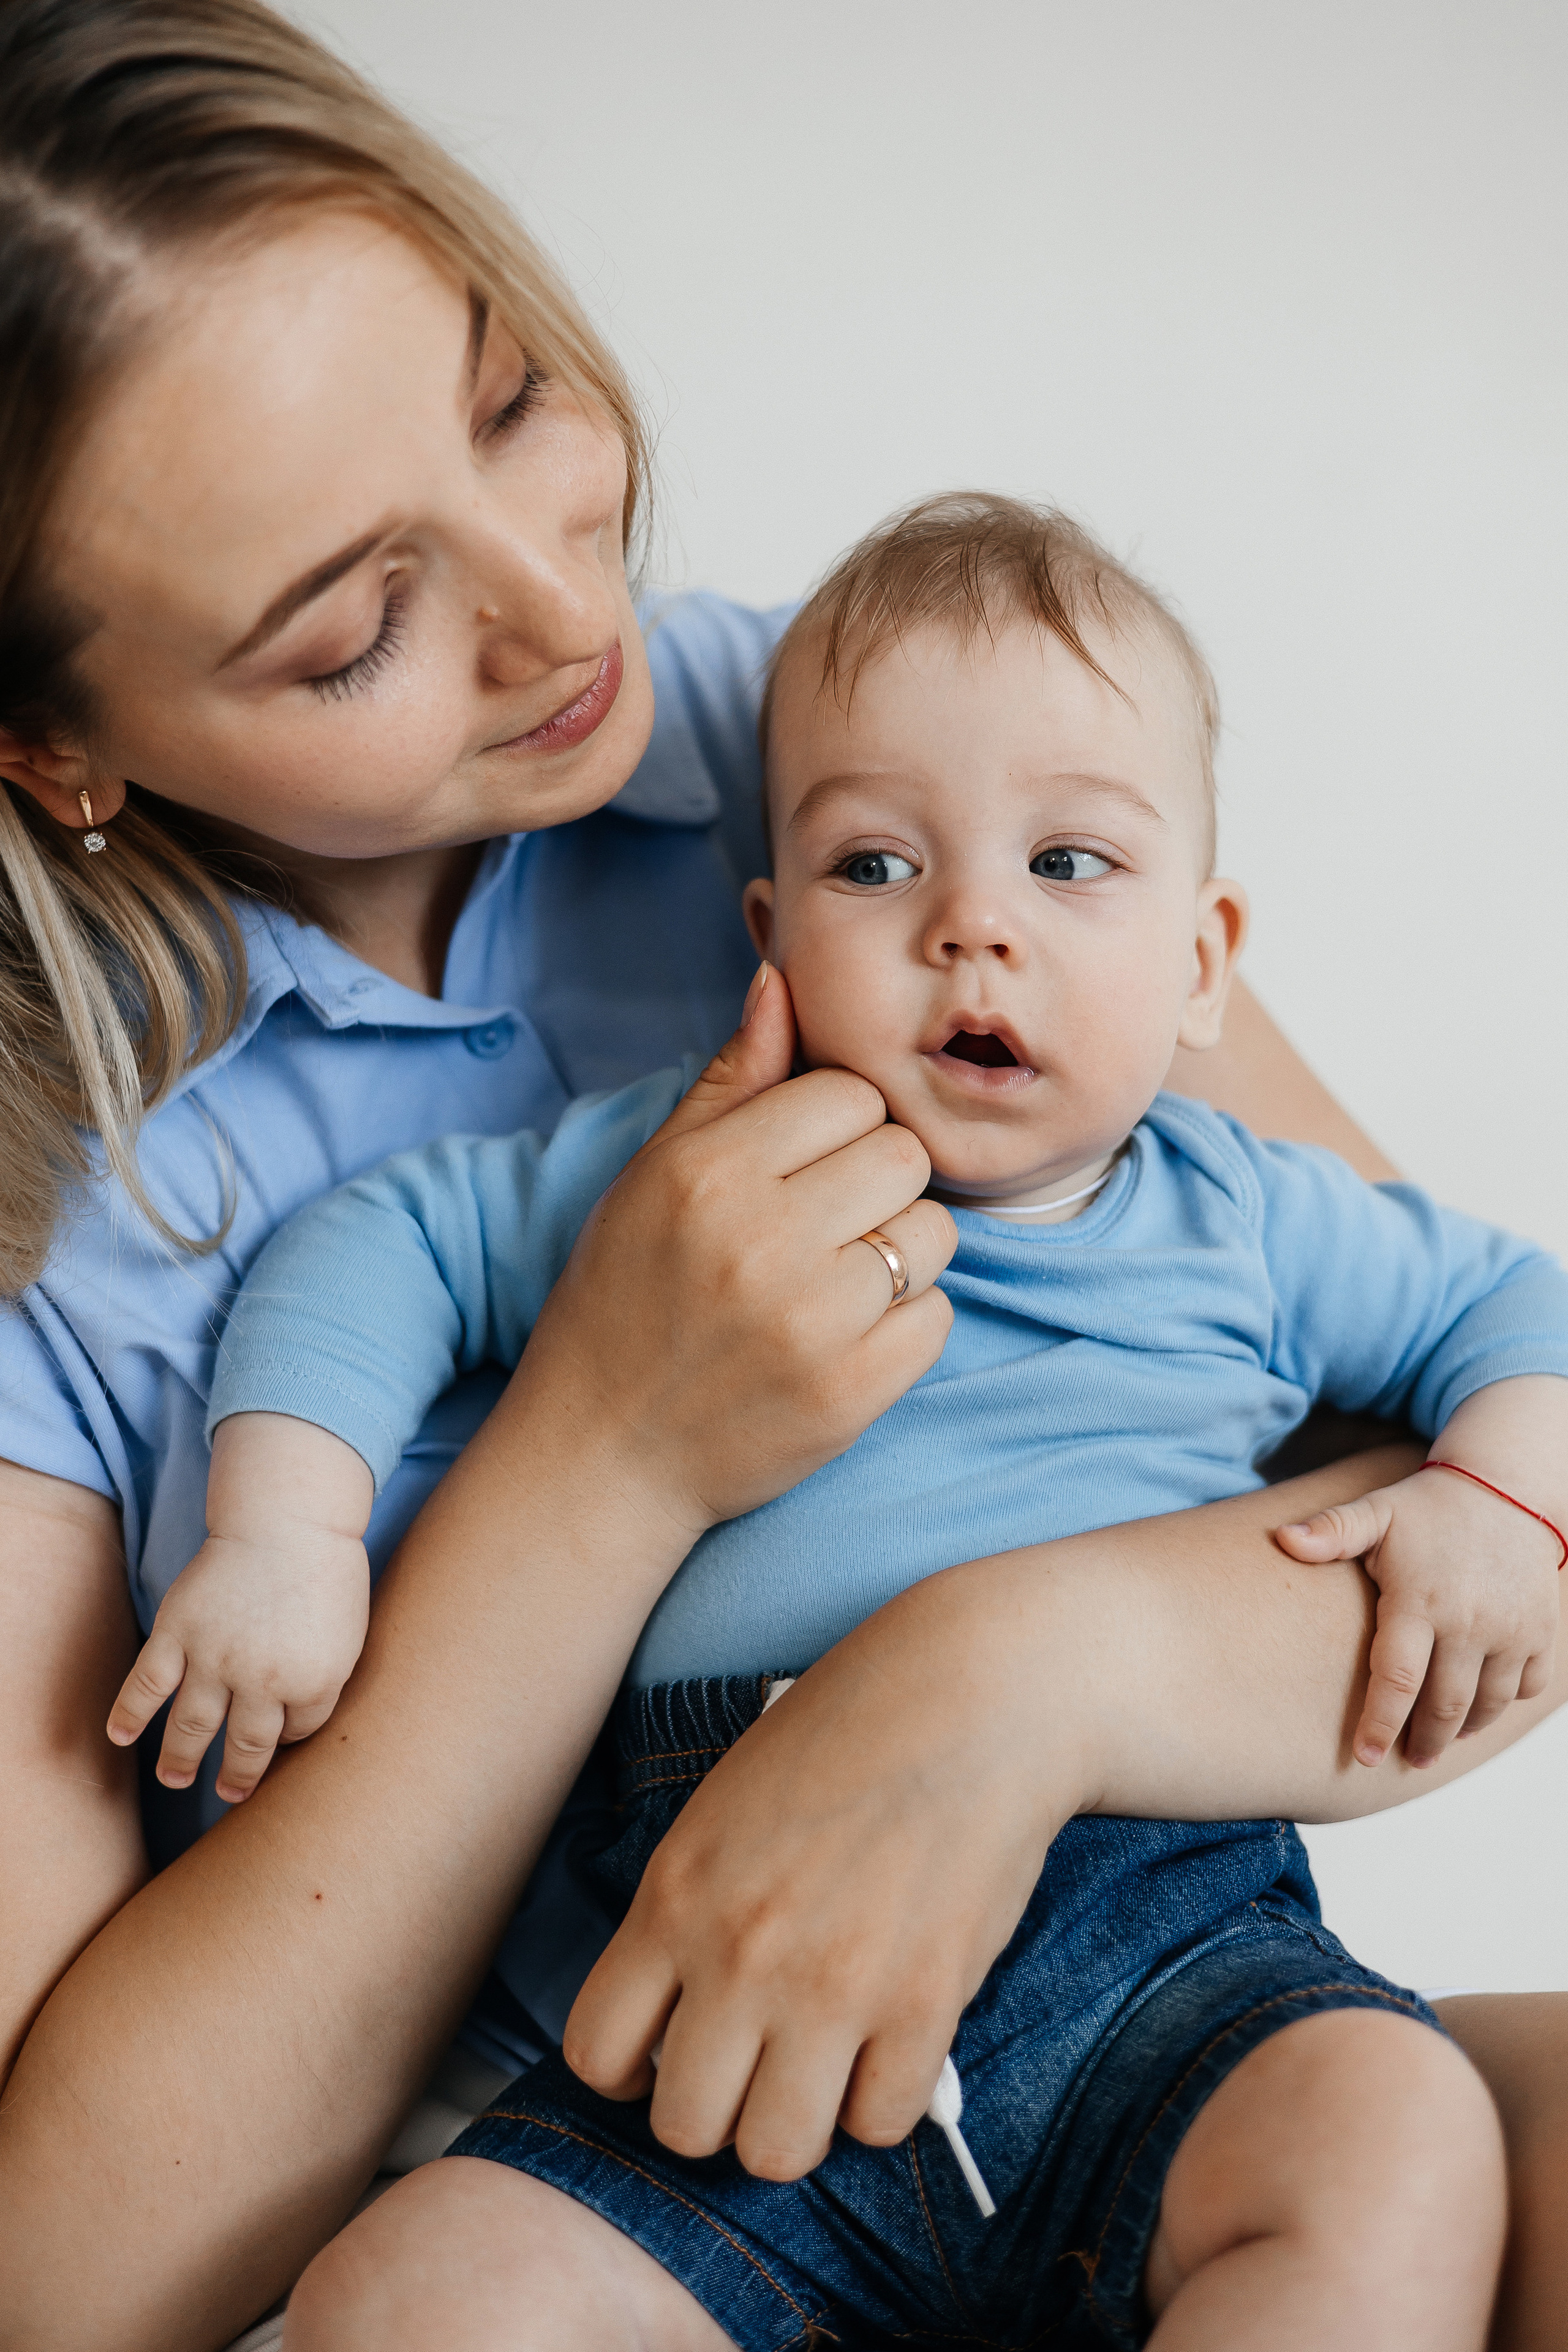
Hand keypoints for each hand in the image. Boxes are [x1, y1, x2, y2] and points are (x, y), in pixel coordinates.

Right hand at [107, 1417, 372, 1800]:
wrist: (289, 1519)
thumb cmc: (326, 1576)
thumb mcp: (348, 1637)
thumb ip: (323, 1685)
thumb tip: (296, 1728)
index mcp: (313, 1681)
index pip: (300, 1732)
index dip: (292, 1735)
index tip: (283, 1735)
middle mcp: (262, 1678)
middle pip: (247, 1745)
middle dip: (237, 1776)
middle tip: (229, 1795)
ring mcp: (215, 1656)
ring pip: (192, 1725)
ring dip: (180, 1758)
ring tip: (175, 1779)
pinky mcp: (178, 1631)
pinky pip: (147, 1684)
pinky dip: (130, 1713)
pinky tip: (119, 1736)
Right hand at [518, 964, 958, 1539]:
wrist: (602, 1454)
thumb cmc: (624, 1300)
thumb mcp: (653, 1177)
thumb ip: (729, 1080)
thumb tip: (781, 978)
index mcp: (707, 1173)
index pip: (847, 1093)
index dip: (835, 1126)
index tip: (800, 1168)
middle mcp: (761, 1240)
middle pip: (903, 1155)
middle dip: (876, 1183)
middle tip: (824, 1226)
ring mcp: (811, 1322)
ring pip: (933, 1234)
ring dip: (900, 1252)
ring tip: (835, 1281)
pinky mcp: (850, 1394)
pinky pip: (938, 1318)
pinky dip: (905, 1326)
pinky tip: (844, 1338)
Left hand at [562, 1560, 1076, 2181]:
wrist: (970, 1696)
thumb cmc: (845, 1736)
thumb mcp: (723, 1811)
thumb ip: (690, 1915)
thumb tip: (684, 2020)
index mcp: (675, 1896)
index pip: (597, 2053)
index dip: (628, 2072)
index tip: (668, 2051)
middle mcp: (739, 1956)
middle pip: (685, 2128)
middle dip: (716, 2110)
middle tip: (755, 2064)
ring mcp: (831, 1988)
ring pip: (776, 2153)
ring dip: (798, 2122)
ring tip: (823, 2068)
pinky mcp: (923, 2007)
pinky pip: (880, 2124)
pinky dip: (883, 2099)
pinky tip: (889, 2043)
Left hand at [1276, 1433, 1560, 1769]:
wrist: (1506, 1488)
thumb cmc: (1428, 1506)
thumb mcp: (1376, 1511)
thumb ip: (1331, 1531)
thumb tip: (1281, 1540)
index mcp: (1419, 1600)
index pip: (1396, 1680)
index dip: (1380, 1725)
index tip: (1365, 1757)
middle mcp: (1468, 1622)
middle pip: (1444, 1706)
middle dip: (1422, 1742)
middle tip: (1406, 1758)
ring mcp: (1510, 1630)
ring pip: (1487, 1705)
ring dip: (1461, 1731)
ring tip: (1438, 1743)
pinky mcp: (1540, 1631)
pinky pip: (1526, 1686)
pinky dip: (1503, 1705)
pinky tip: (1480, 1710)